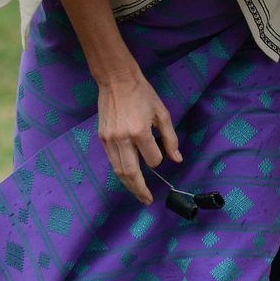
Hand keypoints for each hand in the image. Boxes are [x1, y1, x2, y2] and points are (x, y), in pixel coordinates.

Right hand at [96, 70, 181, 203]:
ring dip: (128, 185)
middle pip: (131, 173)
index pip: (152, 159)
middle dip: (139, 189)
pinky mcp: (102, 137)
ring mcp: (109, 139)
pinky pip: (112, 160)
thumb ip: (170, 139)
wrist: (116, 80)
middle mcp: (122, 139)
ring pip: (119, 170)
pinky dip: (120, 171)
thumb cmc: (143, 94)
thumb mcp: (162, 113)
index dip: (159, 159)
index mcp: (140, 132)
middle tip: (147, 200)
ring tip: (137, 193)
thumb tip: (177, 160)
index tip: (160, 154)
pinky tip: (127, 176)